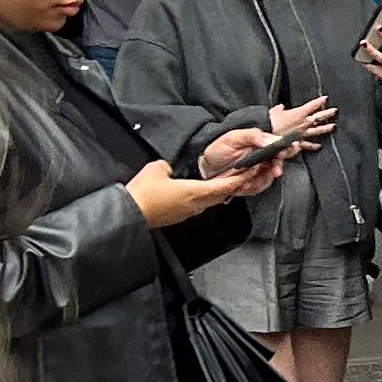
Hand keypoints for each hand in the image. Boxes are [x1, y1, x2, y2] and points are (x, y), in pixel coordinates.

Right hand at [127, 160, 255, 228]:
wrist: (130, 214)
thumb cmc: (143, 194)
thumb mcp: (157, 168)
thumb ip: (170, 166)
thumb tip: (171, 169)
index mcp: (195, 192)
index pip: (225, 185)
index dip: (240, 178)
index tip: (251, 171)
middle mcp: (195, 204)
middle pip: (222, 194)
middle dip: (235, 184)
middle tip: (244, 175)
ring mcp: (187, 212)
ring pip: (211, 200)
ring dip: (221, 191)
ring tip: (226, 180)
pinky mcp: (179, 216)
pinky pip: (198, 205)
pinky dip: (206, 196)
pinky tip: (202, 191)